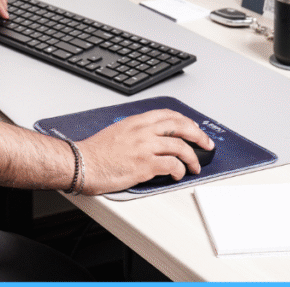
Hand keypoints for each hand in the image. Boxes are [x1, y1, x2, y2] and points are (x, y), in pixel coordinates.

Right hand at [75, 109, 215, 194]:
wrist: (83, 163)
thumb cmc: (96, 152)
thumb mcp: (118, 131)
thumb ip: (136, 132)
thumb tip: (151, 140)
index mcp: (137, 121)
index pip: (168, 114)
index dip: (185, 121)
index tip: (193, 128)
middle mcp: (143, 130)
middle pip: (180, 126)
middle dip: (198, 135)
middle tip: (206, 144)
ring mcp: (145, 147)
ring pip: (180, 146)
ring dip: (193, 157)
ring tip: (196, 166)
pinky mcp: (145, 165)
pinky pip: (172, 165)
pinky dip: (180, 170)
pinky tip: (178, 174)